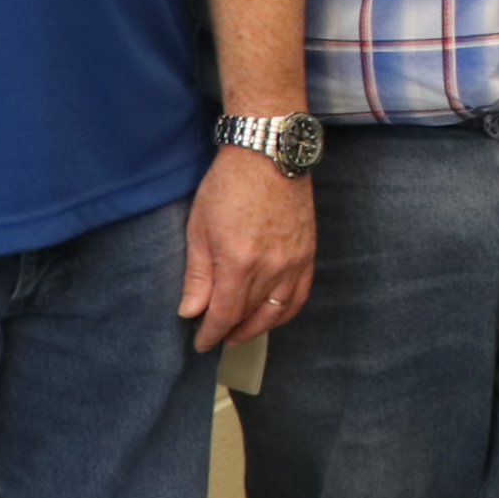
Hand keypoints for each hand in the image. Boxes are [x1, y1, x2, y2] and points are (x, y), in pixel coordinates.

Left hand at [182, 146, 317, 351]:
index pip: (225, 314)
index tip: (201, 343)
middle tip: (218, 337)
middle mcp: (271, 268)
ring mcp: (294, 261)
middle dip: (231, 331)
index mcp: (239, 263)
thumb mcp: (199, 228)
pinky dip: (286, 312)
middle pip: (250, 315)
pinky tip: (273, 315)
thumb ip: (197, 275)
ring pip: (278, 311)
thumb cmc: (228, 185)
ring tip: (242, 332)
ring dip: (259, 327)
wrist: (268, 154)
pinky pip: (300, 294)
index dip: (211, 333)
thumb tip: (191, 311)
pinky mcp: (308, 253)